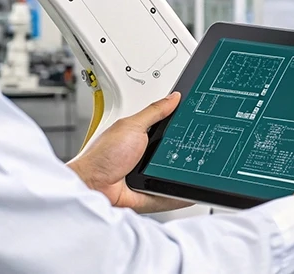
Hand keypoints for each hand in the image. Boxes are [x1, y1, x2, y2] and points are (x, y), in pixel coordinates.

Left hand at [68, 92, 191, 213]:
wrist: (91, 185)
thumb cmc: (102, 155)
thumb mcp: (132, 126)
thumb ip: (155, 112)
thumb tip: (173, 97)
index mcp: (142, 137)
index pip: (169, 129)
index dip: (184, 126)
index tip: (200, 122)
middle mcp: (146, 157)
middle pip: (176, 152)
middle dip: (188, 150)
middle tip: (202, 146)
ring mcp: (149, 177)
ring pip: (175, 174)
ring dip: (185, 174)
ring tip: (200, 168)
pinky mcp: (150, 195)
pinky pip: (170, 196)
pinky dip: (180, 195)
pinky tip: (192, 191)